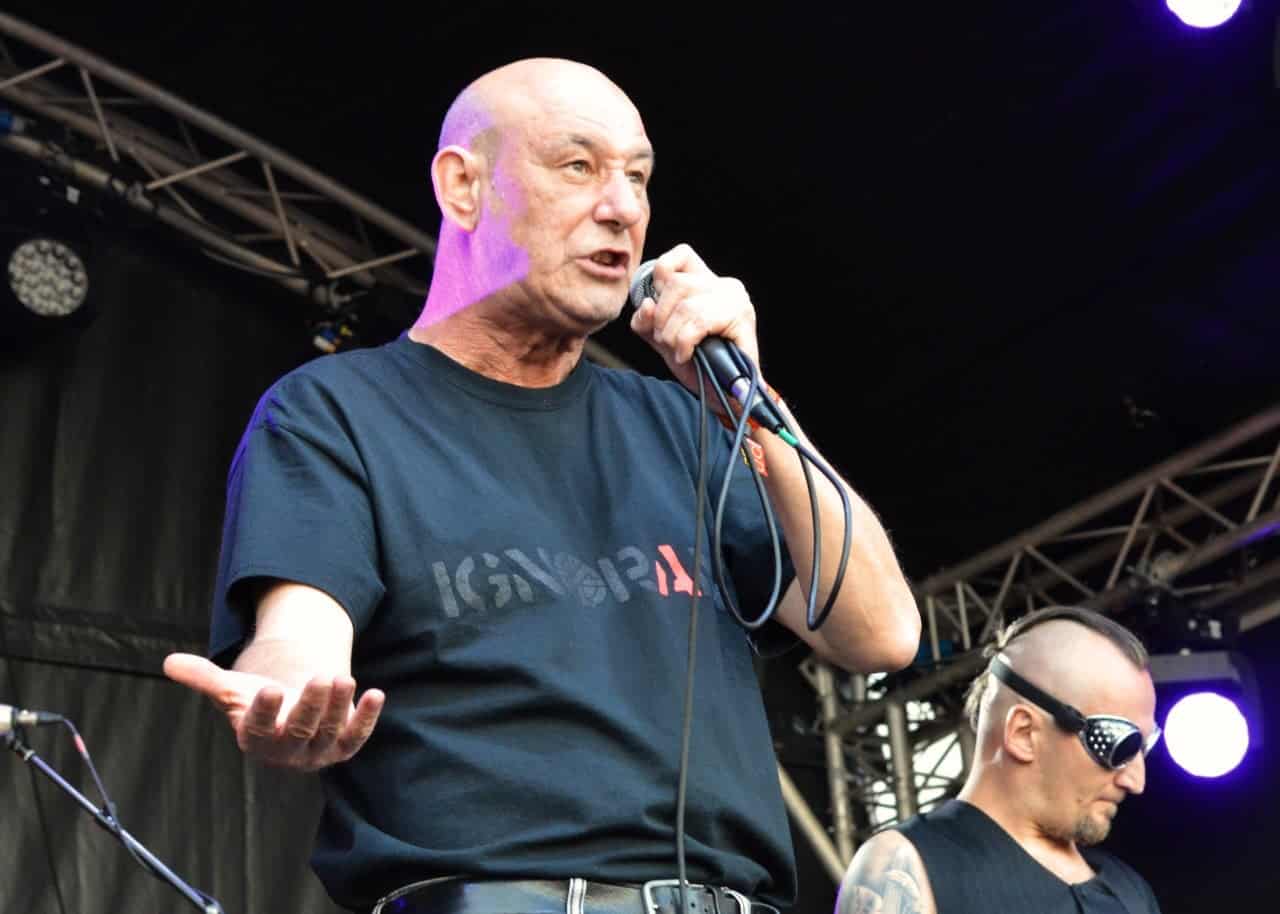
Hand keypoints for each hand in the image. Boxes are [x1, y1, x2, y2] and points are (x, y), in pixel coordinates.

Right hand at [162, 653, 383, 771]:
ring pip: (330, 732)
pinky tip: (376, 694)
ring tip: (344, 677)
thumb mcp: (232, 687)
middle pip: (300, 732)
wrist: (292, 709)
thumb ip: (204, 677)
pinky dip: (367, 718)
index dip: (264, 712)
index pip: (259, 730)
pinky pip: (357, 735)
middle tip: (321, 677)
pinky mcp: (344, 745)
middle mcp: (288, 752)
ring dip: (339, 706)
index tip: (269, 690)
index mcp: (257, 740)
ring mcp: (319, 751)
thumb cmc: (259, 698)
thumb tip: (169, 662)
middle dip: (311, 706)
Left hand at [629, 244, 760, 402]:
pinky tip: (687, 355)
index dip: (660, 276)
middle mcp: (724, 285)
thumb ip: (648, 321)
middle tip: (667, 341)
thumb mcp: (662, 339)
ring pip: (686, 304)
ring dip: (673, 333)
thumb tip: (646, 305)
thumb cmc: (698, 365)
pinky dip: (685, 341)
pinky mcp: (741, 317)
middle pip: (675, 284)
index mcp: (707, 283)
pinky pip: (698, 322)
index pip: (681, 256)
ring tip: (679, 351)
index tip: (658, 308)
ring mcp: (735, 299)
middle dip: (662, 317)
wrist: (723, 396)